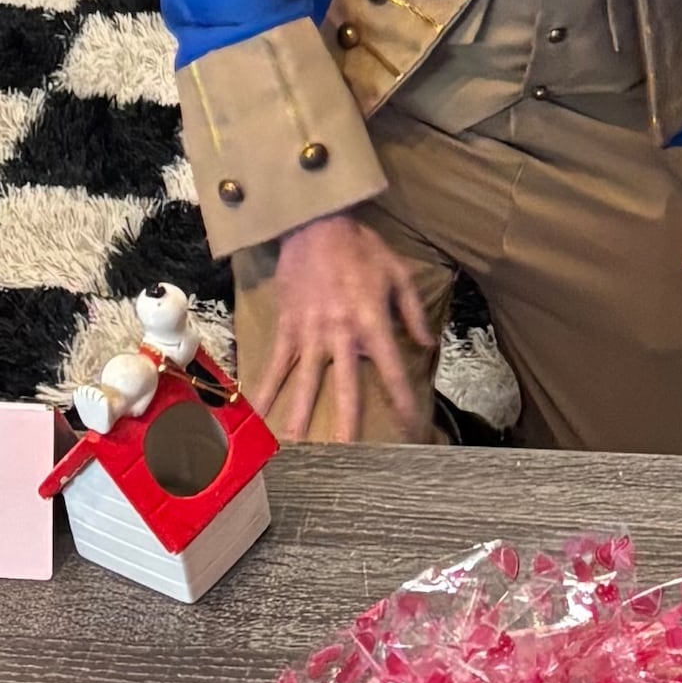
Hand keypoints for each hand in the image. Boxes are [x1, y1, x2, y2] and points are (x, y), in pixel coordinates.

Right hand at [245, 213, 432, 442]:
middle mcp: (340, 333)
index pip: (391, 369)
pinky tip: (255, 414)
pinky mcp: (287, 327)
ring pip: (306, 382)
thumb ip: (413, 312)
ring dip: (301, 417)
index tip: (411, 428)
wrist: (313, 222)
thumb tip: (426, 345)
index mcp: (371, 320)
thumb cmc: (360, 246)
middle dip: (348, 424)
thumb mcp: (398, 273)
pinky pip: (275, 364)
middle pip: (345, 386)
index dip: (401, 399)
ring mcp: (309, 333)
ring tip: (296, 449)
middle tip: (348, 459)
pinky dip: (264, 390)